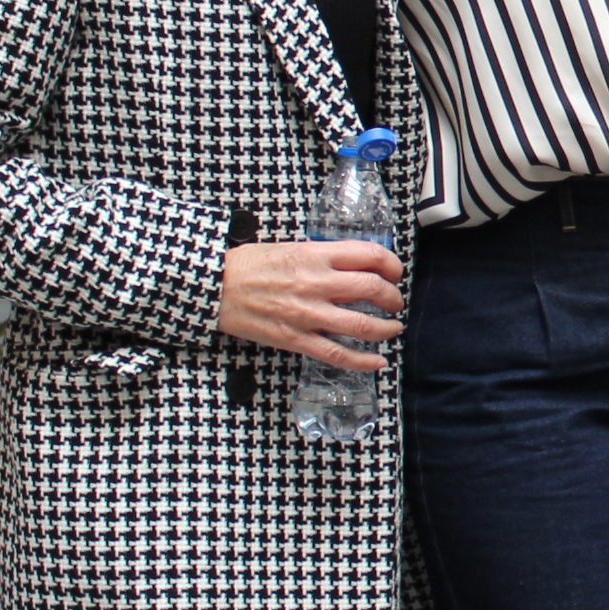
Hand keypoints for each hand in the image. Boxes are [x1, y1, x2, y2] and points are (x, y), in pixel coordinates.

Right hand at [219, 240, 403, 370]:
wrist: (213, 288)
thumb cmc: (247, 265)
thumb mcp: (289, 248)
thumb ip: (322, 257)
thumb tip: (353, 265)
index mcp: (315, 255)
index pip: (370, 255)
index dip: (392, 265)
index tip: (394, 273)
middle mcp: (316, 283)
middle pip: (373, 289)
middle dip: (393, 297)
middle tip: (395, 302)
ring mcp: (307, 314)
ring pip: (362, 325)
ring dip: (386, 329)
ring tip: (392, 329)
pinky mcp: (296, 339)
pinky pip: (337, 354)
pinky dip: (363, 360)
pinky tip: (377, 362)